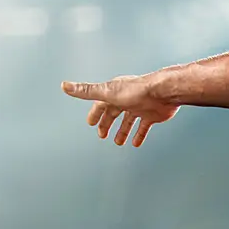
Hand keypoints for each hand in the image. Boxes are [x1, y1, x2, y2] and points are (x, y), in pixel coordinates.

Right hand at [61, 75, 178, 146]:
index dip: (95, 114)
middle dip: (107, 124)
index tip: (91, 123)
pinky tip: (136, 143)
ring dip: (122, 131)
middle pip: (114, 113)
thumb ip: (86, 91)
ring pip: (129, 121)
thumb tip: (65, 86)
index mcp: (115, 94)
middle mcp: (127, 99)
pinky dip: (139, 135)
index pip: (101, 104)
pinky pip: (144, 127)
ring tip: (118, 142)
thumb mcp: (106, 92)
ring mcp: (140, 107)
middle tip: (102, 135)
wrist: (164, 92)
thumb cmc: (137, 90)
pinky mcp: (153, 115)